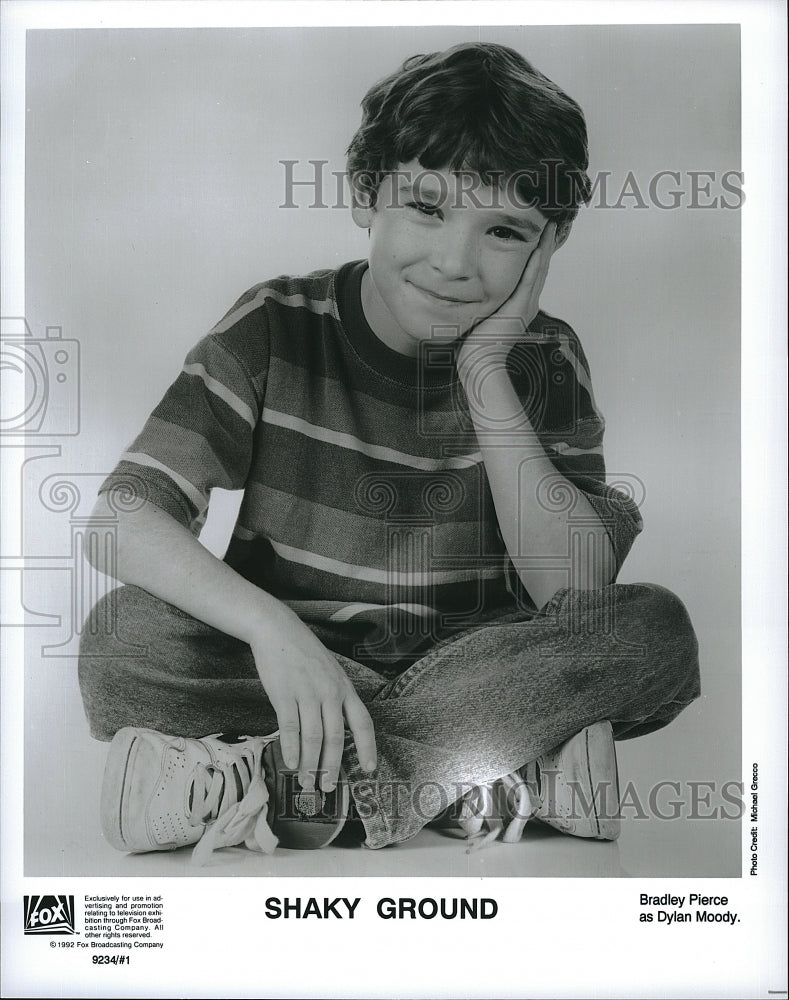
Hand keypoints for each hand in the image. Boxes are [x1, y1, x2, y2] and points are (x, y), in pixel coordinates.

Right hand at [249, 603, 376, 792]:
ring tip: (306, 783)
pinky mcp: (284, 693)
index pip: (362, 723)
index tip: (368, 769)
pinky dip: (291, 748)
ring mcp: (307, 693)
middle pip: (336, 738)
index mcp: (345, 688)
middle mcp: (330, 692)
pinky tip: (290, 764)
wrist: (278, 630)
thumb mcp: (330, 672)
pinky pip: (290, 727)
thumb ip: (336, 698)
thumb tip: (336, 729)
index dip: (367, 748)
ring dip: (310, 765)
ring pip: (313, 737)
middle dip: (333, 767)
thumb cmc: (304, 653)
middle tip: (328, 788)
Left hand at [457, 220, 556, 376]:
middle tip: (552, 223)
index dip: (537, 254)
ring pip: (539, 269)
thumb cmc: (475, 347)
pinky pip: (531, 279)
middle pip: (540, 268)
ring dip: (546, 246)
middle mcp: (527, 304)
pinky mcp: (520, 307)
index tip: (539, 234)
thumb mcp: (480, 318)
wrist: (480, 364)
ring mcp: (526, 305)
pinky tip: (541, 244)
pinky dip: (537, 261)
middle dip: (546, 244)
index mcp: (520, 306)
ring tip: (551, 226)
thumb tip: (468, 293)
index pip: (531, 274)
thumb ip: (481, 304)